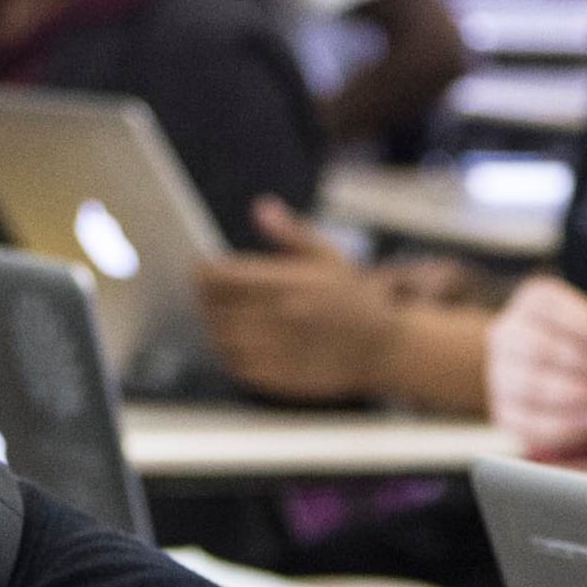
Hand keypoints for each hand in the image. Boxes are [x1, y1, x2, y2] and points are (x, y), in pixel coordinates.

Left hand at [195, 202, 397, 401]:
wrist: (384, 349)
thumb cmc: (357, 299)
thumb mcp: (329, 256)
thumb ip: (291, 233)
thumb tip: (262, 208)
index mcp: (288, 283)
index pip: (221, 277)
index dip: (203, 270)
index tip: (201, 266)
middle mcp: (278, 317)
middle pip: (214, 307)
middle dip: (206, 297)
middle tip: (211, 291)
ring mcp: (277, 350)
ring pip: (220, 337)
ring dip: (214, 324)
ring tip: (223, 314)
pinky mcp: (279, 378)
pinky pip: (236, 365)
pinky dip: (229, 352)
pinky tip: (239, 341)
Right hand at [487, 276, 586, 458]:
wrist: (573, 385)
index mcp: (531, 302)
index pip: (546, 304)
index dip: (581, 323)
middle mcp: (507, 333)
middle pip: (537, 346)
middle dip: (580, 365)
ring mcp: (499, 374)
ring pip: (529, 385)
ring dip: (570, 395)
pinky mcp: (503, 411)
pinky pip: (527, 421)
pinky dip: (563, 425)